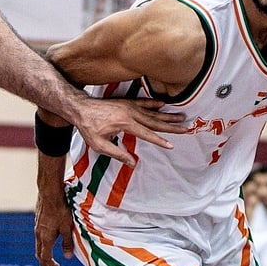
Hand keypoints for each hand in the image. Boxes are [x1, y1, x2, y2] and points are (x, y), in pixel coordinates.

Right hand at [34, 160, 73, 265]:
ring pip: (38, 243)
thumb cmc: (60, 209)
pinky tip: (47, 238)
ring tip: (47, 255)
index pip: (45, 257)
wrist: (50, 192)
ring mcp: (37, 226)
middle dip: (43, 261)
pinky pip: (38, 235)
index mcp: (46, 238)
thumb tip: (67, 256)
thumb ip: (67, 243)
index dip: (50, 264)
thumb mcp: (67, 227)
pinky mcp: (38, 219)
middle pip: (38, 252)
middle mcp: (39, 233)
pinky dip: (42, 242)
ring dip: (42, 251)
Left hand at [69, 97, 185, 166]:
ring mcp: (129, 106)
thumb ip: (117, 154)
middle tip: (186, 128)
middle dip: (171, 126)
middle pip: (155, 121)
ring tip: (180, 116)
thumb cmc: (88, 127)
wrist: (80, 108)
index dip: (160, 141)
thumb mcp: (100, 145)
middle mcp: (130, 113)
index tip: (171, 145)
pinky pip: (143, 102)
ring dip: (167, 115)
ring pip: (152, 112)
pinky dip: (154, 103)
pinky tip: (163, 103)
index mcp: (125, 124)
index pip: (147, 134)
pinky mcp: (126, 102)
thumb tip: (133, 164)